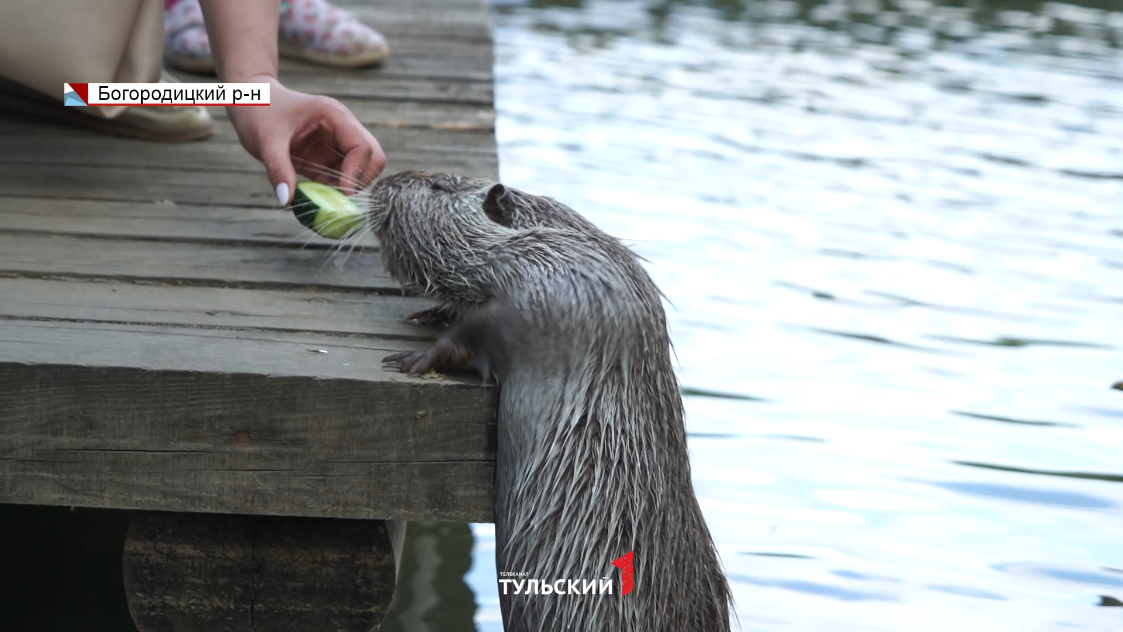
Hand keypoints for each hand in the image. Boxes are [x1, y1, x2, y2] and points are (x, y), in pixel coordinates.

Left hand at [226, 75, 385, 204]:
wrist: (249, 100)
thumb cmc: (258, 110)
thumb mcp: (265, 140)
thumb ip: (278, 169)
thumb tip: (287, 200)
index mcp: (334, 116)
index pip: (362, 147)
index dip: (357, 173)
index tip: (343, 194)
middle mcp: (342, 128)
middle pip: (373, 158)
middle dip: (361, 180)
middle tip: (340, 198)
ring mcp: (336, 143)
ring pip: (361, 169)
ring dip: (348, 187)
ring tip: (325, 200)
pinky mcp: (326, 156)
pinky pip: (340, 177)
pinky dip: (334, 189)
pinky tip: (317, 196)